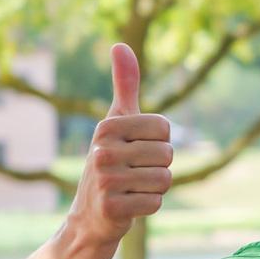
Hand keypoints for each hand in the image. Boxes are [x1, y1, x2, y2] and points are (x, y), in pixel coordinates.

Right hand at [67, 43, 172, 248]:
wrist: (91, 213)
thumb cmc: (112, 161)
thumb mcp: (117, 122)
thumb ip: (124, 86)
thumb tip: (120, 45)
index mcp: (107, 126)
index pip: (164, 128)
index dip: (160, 142)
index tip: (137, 149)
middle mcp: (102, 150)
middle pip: (167, 154)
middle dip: (159, 167)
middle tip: (134, 172)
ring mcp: (105, 180)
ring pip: (165, 179)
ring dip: (154, 187)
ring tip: (132, 187)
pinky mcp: (112, 207)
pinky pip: (156, 202)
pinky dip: (149, 205)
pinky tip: (129, 204)